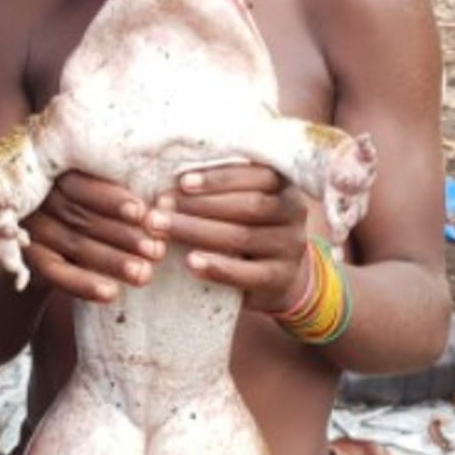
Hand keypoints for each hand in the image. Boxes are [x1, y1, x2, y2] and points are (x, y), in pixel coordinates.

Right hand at [20, 171, 165, 302]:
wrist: (45, 245)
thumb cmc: (90, 211)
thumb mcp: (97, 196)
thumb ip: (122, 197)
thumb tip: (166, 205)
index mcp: (58, 173)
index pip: (83, 184)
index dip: (113, 200)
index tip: (144, 214)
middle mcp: (40, 197)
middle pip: (82, 216)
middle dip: (123, 235)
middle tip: (157, 251)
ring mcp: (31, 227)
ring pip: (74, 243)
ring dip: (111, 260)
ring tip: (143, 274)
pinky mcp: (28, 258)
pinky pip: (56, 272)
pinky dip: (83, 284)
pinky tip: (111, 293)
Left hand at [151, 165, 311, 314]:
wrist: (280, 277)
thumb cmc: (249, 227)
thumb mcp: (244, 202)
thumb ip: (221, 189)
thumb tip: (170, 176)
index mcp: (284, 185)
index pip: (256, 175)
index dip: (219, 178)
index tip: (182, 181)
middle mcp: (293, 213)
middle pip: (249, 206)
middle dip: (200, 204)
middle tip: (161, 205)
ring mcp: (290, 248)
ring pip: (243, 237)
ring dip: (198, 232)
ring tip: (162, 230)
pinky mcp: (279, 279)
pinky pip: (247, 274)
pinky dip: (218, 268)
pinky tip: (191, 263)